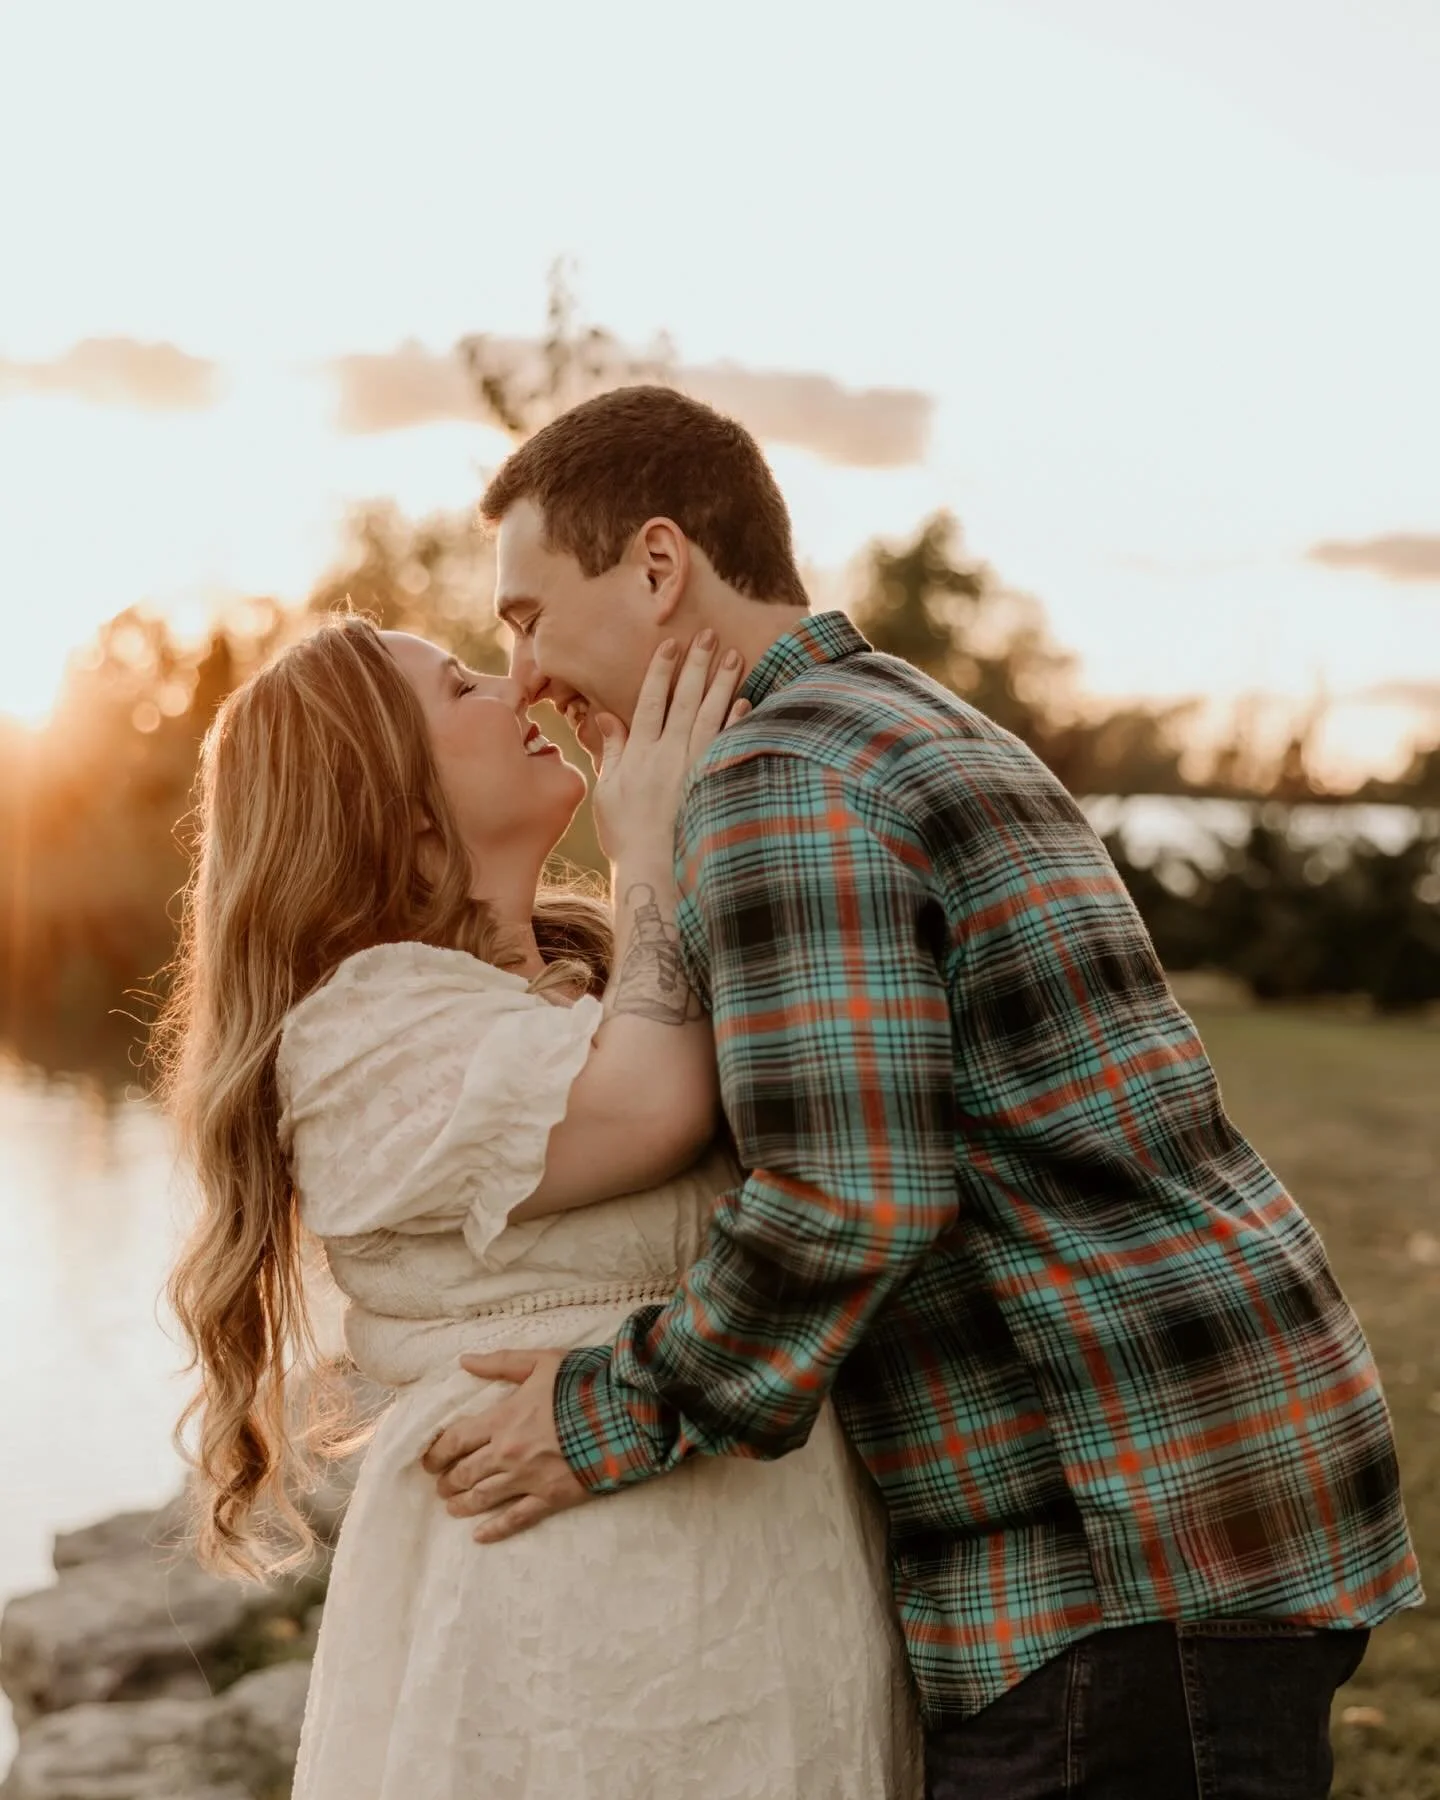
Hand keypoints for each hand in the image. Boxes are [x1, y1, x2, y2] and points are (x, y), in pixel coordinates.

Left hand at [419, 1350, 589, 1542]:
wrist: (625, 1412)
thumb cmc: (583, 1382)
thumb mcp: (541, 1361)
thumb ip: (501, 1363)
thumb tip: (465, 1361)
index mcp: (503, 1418)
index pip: (456, 1440)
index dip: (438, 1452)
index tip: (429, 1460)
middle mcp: (508, 1452)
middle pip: (465, 1473)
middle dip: (448, 1480)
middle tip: (441, 1485)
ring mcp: (529, 1478)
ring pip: (483, 1497)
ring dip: (462, 1504)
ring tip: (452, 1508)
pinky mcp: (551, 1497)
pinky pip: (516, 1518)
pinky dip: (495, 1529)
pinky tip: (479, 1536)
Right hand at [592, 632, 747, 864]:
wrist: (654, 870)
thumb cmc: (626, 834)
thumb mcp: (607, 790)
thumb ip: (612, 750)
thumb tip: (605, 715)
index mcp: (639, 753)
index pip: (650, 701)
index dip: (661, 670)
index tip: (671, 644)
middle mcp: (667, 755)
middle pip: (684, 700)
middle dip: (696, 664)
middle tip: (709, 634)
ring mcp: (693, 768)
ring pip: (710, 716)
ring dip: (722, 683)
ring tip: (734, 655)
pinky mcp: (712, 784)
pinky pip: (727, 746)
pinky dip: (737, 722)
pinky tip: (747, 700)